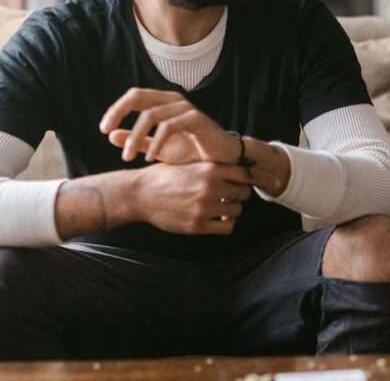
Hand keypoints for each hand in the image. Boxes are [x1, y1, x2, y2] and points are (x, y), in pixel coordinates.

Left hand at [100, 88, 239, 164]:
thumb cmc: (193, 152)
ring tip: (127, 156)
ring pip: (151, 114)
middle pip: (138, 96)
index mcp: (163, 103)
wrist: (223, 161)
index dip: (116, 109)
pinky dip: (156, 142)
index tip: (103, 128)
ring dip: (136, 136)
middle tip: (106, 130)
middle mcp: (173, 100)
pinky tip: (149, 158)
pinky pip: (169, 126)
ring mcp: (186, 108)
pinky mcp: (197, 119)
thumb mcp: (159, 148)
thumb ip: (137, 140)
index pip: (134, 96)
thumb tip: (110, 134)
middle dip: (118, 112)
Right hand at [130, 161, 254, 234]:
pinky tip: (217, 219)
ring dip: (232, 209)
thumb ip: (212, 167)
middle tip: (230, 195)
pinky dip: (225, 224)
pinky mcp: (197, 225)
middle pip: (244, 193)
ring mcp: (204, 208)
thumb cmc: (164, 176)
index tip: (249, 181)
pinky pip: (226, 227)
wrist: (140, 194)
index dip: (250, 178)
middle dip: (239, 194)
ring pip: (237, 210)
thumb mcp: (189, 163)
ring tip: (222, 207)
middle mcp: (210, 187)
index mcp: (209, 169)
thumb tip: (237, 170)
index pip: (245, 173)